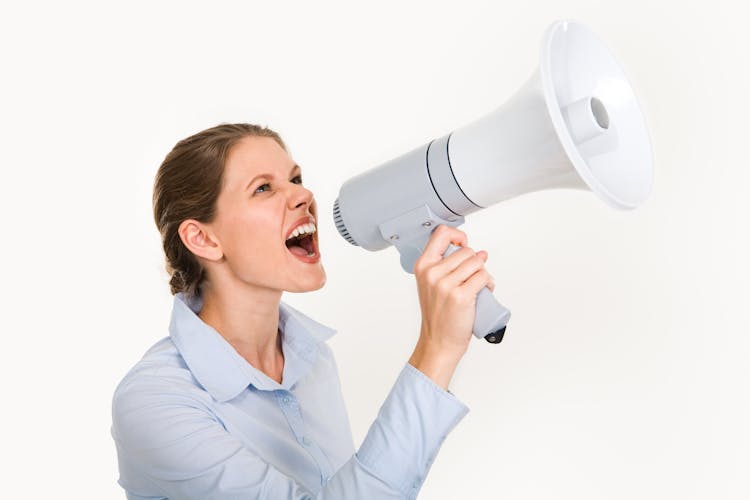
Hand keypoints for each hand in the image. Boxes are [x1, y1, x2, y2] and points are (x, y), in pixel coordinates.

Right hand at [409, 225, 493, 388]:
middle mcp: (432, 273)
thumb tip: (477, 252)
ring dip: (483, 273)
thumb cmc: (438, 315)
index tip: (464, 244)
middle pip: (467, 251)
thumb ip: (444, 265)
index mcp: (423, 266)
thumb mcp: (431, 284)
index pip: (442, 234)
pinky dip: (489, 283)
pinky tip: (485, 291)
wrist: (439, 342)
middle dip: (475, 262)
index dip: (458, 235)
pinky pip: (484, 277)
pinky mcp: (461, 296)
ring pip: (477, 263)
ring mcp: (446, 285)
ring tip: (479, 285)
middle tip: (472, 277)